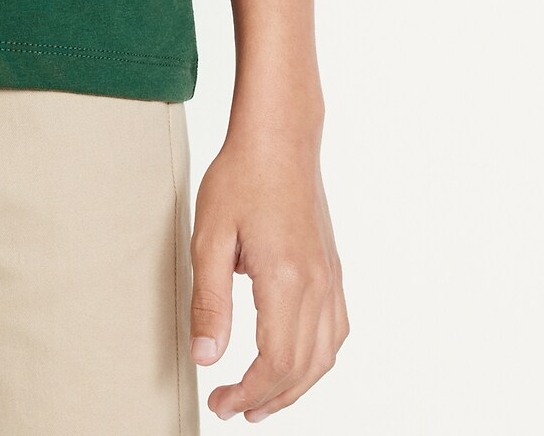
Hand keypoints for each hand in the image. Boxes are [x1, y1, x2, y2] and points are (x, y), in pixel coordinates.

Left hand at [188, 125, 348, 420]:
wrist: (280, 136)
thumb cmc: (241, 177)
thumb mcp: (210, 237)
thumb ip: (209, 301)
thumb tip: (206, 358)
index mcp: (286, 281)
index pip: (275, 364)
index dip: (248, 394)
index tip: (219, 402)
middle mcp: (317, 285)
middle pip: (303, 369)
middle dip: (269, 399)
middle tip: (233, 408)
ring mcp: (330, 277)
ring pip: (325, 355)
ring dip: (295, 385)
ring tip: (262, 396)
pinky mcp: (332, 267)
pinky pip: (337, 330)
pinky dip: (318, 358)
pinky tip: (296, 360)